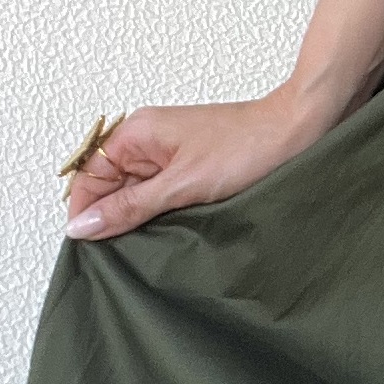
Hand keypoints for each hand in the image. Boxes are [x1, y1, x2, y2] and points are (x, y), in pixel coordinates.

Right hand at [62, 85, 340, 241]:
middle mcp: (148, 139)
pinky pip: (161, 194)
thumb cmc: (249, 146)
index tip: (92, 247)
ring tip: (150, 244)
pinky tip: (171, 232)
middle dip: (111, 218)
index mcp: (135, 133)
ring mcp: (170, 153)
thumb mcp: (181, 186)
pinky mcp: (192, 166)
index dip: (85, 212)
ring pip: (135, 193)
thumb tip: (81, 226)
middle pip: (108, 186)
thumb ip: (128, 207)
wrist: (301, 131)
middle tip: (122, 251)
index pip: (86, 177)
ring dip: (139, 219)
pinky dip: (162, 214)